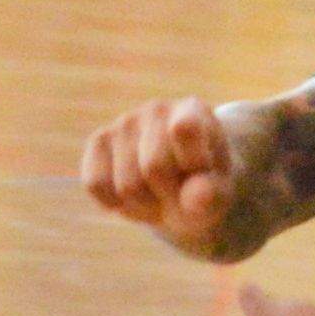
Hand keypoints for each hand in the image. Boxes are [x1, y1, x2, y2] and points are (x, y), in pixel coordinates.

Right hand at [77, 97, 242, 256]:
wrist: (178, 184)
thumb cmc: (201, 187)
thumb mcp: (218, 195)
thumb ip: (212, 195)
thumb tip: (197, 198)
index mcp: (194, 112)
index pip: (184, 129)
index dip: (190, 163)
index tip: (202, 172)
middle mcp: (157, 109)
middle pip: (154, 169)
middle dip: (167, 196)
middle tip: (178, 195)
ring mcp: (124, 122)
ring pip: (126, 186)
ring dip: (144, 206)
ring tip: (157, 195)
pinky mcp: (98, 141)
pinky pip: (96, 185)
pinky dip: (115, 204)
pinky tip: (131, 195)